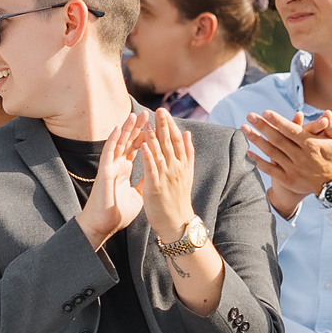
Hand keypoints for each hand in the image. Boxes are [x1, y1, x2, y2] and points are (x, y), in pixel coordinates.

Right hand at [76, 115, 147, 248]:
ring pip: (118, 143)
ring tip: (135, 115)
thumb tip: (153, 175)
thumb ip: (144, 182)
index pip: (136, 148)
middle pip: (129, 142)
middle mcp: (117, 165)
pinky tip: (117, 128)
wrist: (104, 226)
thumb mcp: (138, 195)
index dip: (145, 136)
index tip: (156, 125)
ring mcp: (110, 167)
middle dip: (138, 128)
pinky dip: (112, 140)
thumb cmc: (118, 213)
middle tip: (148, 113)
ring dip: (126, 129)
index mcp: (124, 170)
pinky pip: (108, 153)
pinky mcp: (104, 172)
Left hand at [135, 109, 198, 238]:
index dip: (170, 125)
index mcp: (182, 164)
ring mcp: (167, 177)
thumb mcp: (187, 174)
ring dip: (154, 137)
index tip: (164, 111)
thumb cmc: (179, 200)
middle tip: (159, 109)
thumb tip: (188, 134)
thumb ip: (188, 153)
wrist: (178, 223)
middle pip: (170, 143)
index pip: (177, 140)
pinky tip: (143, 144)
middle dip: (164, 125)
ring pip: (160, 152)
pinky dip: (148, 155)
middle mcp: (176, 168)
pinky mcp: (156, 186)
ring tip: (148, 122)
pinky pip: (152, 168)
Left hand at [244, 108, 331, 203]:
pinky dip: (258, 161)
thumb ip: (331, 126)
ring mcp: (293, 169)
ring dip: (256, 140)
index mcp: (311, 145)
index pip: (291, 130)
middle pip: (277, 139)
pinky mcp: (288, 179)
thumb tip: (327, 112)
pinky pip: (270, 169)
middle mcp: (300, 156)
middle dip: (262, 126)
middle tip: (249, 116)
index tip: (265, 112)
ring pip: (271, 152)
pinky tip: (248, 151)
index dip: (278, 121)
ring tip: (244, 129)